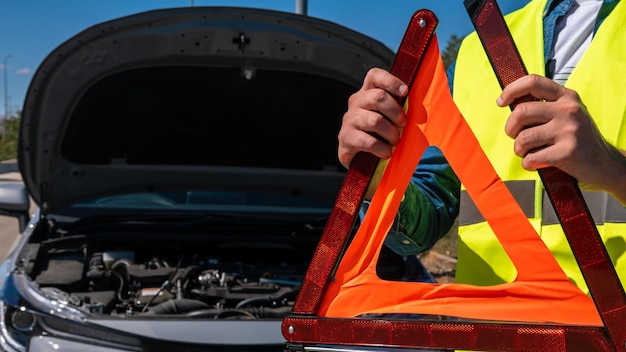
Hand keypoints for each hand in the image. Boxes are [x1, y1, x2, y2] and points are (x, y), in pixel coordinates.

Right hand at [337, 68, 407, 168]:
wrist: (357, 158)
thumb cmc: (377, 134)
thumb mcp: (387, 117)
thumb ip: (397, 107)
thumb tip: (420, 108)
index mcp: (366, 93)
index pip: (374, 76)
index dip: (391, 81)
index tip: (405, 92)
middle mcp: (356, 103)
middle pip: (378, 97)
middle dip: (396, 111)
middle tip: (403, 124)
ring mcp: (349, 120)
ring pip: (375, 120)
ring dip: (390, 133)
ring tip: (395, 141)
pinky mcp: (346, 138)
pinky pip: (368, 141)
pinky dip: (382, 148)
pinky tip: (386, 152)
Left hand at [497, 74, 625, 203]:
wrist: (605, 163)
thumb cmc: (578, 139)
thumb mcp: (567, 114)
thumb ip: (545, 106)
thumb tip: (511, 103)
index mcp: (566, 97)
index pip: (533, 82)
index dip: (511, 90)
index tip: (501, 102)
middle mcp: (568, 110)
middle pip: (520, 112)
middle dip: (511, 129)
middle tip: (516, 137)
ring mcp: (569, 130)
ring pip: (523, 138)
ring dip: (519, 150)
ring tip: (528, 153)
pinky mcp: (567, 152)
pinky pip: (531, 158)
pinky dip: (528, 164)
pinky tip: (537, 164)